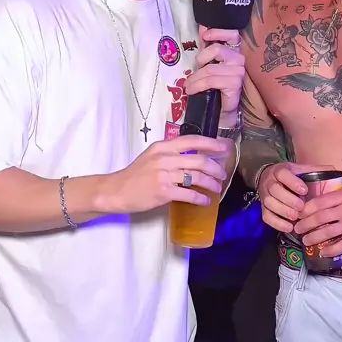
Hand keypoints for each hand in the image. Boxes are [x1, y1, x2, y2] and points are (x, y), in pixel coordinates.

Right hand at [104, 135, 229, 214]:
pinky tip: (205, 201)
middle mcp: (165, 158)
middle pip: (199, 160)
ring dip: (211, 183)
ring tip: (217, 188)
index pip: (192, 140)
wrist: (117, 190)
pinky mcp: (164, 192)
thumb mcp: (152, 157)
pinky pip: (189, 194)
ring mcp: (164, 175)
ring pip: (197, 177)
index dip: (211, 143)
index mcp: (163, 146)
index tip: (224, 147)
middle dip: (215, 167)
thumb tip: (195, 158)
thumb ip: (171, 154)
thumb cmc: (135, 175)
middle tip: (223, 174)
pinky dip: (200, 198)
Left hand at [184, 26, 244, 119]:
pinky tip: (191, 90)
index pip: (233, 34)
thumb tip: (203, 28)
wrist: (219, 110)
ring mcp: (239, 72)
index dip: (218, 32)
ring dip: (195, 78)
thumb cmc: (213, 86)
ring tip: (189, 85)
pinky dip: (198, 85)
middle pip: (217, 49)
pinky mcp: (235, 84)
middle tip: (196, 70)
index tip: (204, 36)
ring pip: (211, 68)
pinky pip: (212, 80)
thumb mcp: (208, 62)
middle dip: (201, 59)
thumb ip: (207, 46)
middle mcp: (239, 59)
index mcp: (234, 51)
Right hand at [258, 162, 333, 233]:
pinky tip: (289, 227)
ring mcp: (265, 195)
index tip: (304, 190)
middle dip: (288, 199)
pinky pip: (266, 216)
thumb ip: (318, 171)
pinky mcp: (263, 208)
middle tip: (300, 208)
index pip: (283, 174)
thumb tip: (338, 174)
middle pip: (274, 190)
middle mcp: (270, 182)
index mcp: (280, 171)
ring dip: (282, 211)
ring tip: (295, 218)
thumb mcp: (303, 170)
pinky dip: (277, 223)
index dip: (292, 182)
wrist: (271, 179)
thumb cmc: (292, 176)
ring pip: (269, 203)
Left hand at [294, 180, 341, 255]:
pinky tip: (323, 252)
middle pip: (319, 219)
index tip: (299, 213)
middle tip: (297, 229)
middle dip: (305, 225)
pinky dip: (331, 250)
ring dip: (314, 238)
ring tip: (306, 241)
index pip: (319, 203)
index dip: (306, 209)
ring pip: (327, 233)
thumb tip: (331, 196)